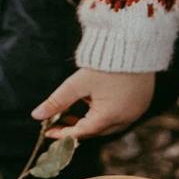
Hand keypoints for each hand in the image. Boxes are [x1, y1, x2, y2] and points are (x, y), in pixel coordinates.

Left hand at [30, 67, 154, 139]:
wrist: (134, 44)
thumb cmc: (105, 63)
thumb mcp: (77, 83)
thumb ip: (57, 101)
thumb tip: (37, 114)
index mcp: (109, 116)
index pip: (82, 132)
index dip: (63, 133)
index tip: (48, 131)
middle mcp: (126, 118)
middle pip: (96, 130)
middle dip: (77, 127)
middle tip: (60, 120)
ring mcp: (136, 111)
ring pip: (109, 124)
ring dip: (91, 119)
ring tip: (76, 105)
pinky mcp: (142, 102)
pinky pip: (121, 114)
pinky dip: (106, 111)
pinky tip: (95, 98)